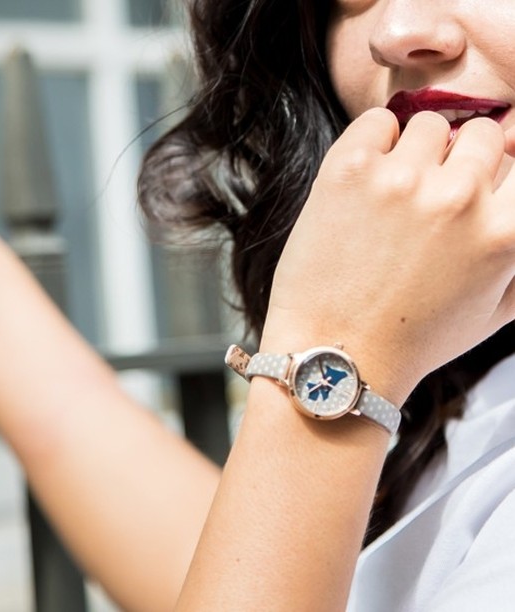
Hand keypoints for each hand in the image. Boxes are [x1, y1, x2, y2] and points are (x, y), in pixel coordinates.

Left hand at [261, 108, 514, 404]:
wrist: (336, 353)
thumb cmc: (412, 339)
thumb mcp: (495, 311)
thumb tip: (512, 209)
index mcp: (506, 231)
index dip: (496, 176)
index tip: (474, 187)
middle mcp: (459, 197)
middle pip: (480, 135)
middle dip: (459, 162)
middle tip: (429, 199)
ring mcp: (401, 179)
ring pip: (428, 125)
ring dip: (415, 153)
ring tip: (392, 196)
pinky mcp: (349, 170)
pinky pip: (377, 121)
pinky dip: (375, 141)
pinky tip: (366, 178)